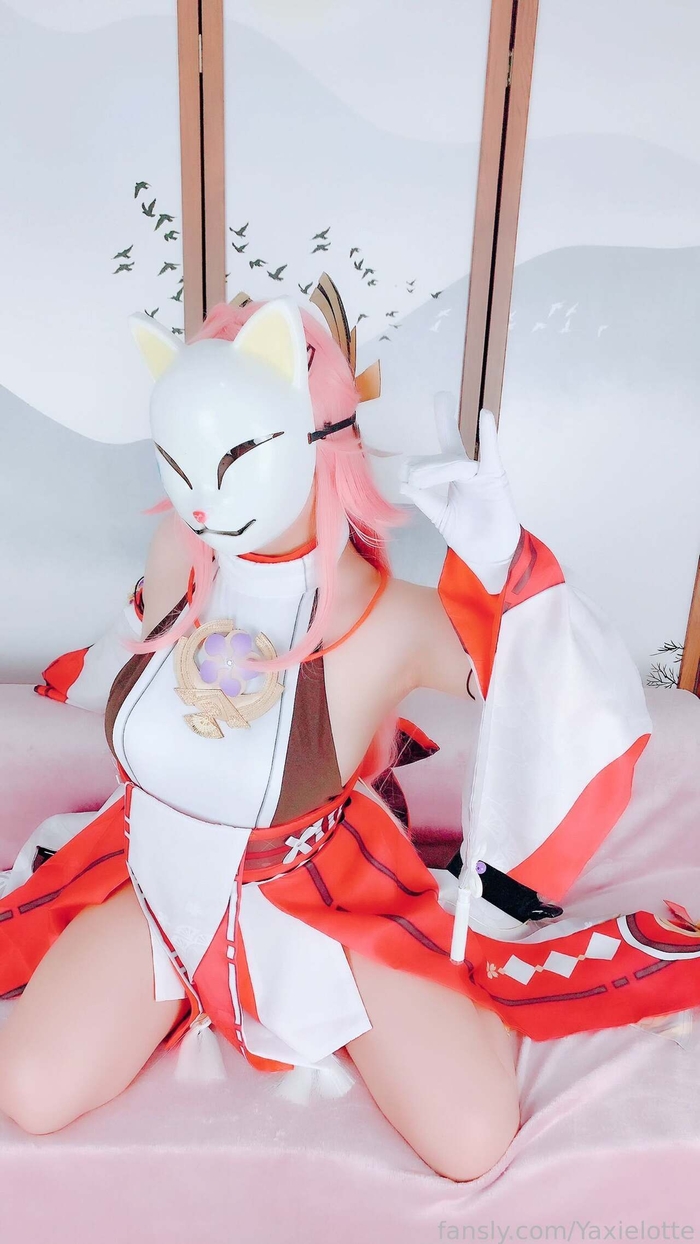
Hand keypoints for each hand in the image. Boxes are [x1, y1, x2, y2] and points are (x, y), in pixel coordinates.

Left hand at [398, 393, 520, 592]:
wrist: (488, 556)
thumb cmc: (467, 535)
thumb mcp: (440, 516)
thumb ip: (425, 499)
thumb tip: (402, 484)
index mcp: (454, 478)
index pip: (437, 458)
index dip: (418, 464)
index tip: (403, 474)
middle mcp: (468, 472)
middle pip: (444, 455)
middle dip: (424, 467)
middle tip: (410, 478)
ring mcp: (482, 474)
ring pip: (454, 462)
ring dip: (435, 470)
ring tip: (419, 480)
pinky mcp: (495, 478)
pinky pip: (491, 454)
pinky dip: (489, 435)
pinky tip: (485, 416)